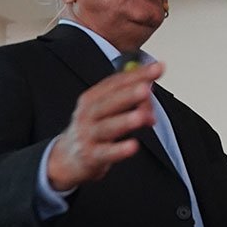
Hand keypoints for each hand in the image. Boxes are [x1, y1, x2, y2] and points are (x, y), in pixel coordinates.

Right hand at [47, 61, 163, 189]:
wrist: (68, 158)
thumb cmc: (93, 130)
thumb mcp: (106, 113)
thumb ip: (130, 105)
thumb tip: (152, 102)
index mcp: (92, 98)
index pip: (116, 83)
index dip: (137, 75)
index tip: (157, 68)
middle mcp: (88, 114)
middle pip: (110, 102)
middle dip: (129, 94)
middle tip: (146, 88)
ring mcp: (88, 135)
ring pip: (108, 126)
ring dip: (125, 121)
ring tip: (142, 116)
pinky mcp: (91, 156)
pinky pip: (106, 152)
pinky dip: (119, 150)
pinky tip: (133, 146)